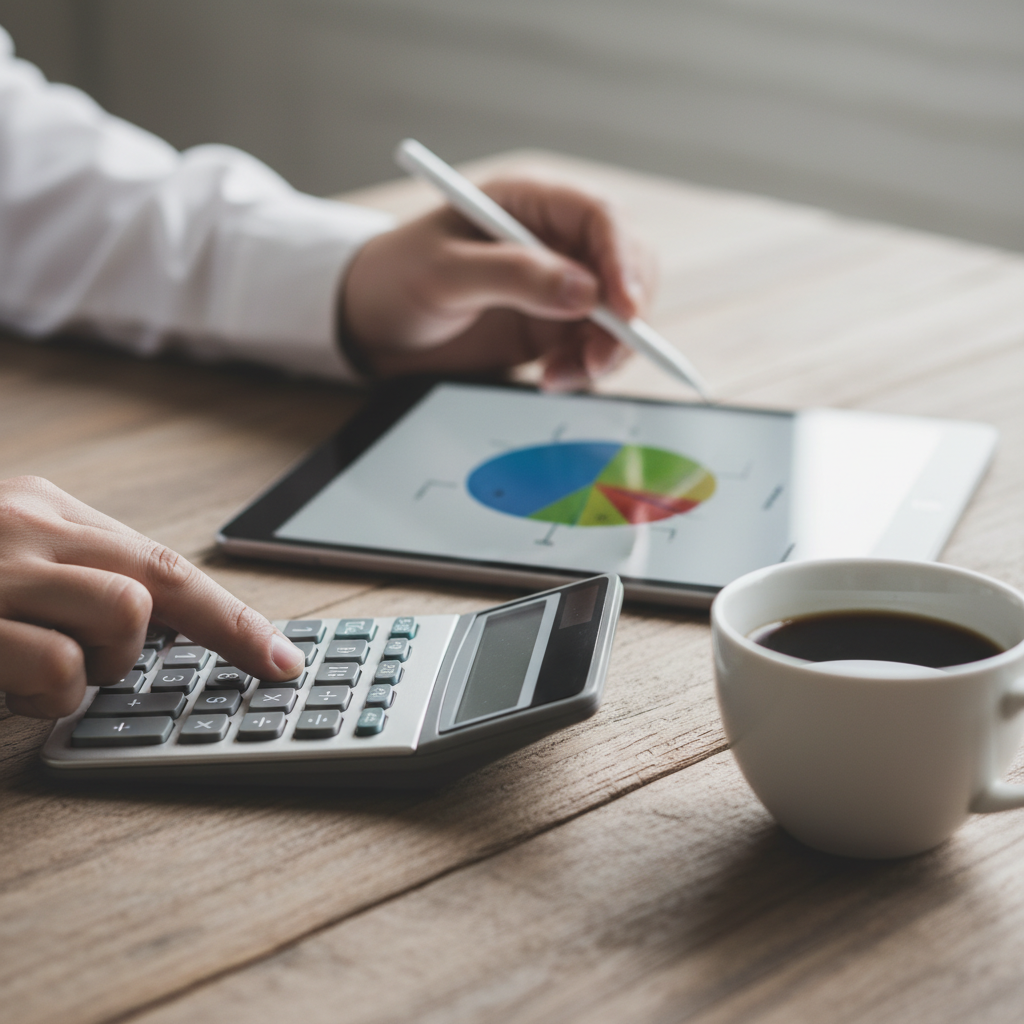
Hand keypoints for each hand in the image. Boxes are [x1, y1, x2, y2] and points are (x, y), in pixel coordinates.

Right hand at [0, 476, 304, 718]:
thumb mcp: (10, 561)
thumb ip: (82, 580)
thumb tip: (166, 626)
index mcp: (45, 510)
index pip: (164, 562)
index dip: (231, 615)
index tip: (280, 655)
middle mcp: (28, 526)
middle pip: (163, 577)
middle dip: (220, 631)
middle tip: (236, 666)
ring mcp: (0, 571)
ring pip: (126, 613)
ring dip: (100, 665)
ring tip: (42, 674)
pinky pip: (58, 665)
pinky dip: (48, 695)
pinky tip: (10, 687)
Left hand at [341, 177, 654, 390]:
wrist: (371, 326)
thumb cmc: (395, 278)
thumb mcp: (443, 272)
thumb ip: (513, 276)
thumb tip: (584, 292)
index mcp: (528, 203)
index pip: (599, 219)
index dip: (622, 262)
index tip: (625, 310)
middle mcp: (552, 240)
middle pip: (625, 266)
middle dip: (624, 315)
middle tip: (601, 357)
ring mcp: (555, 284)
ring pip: (616, 312)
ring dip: (607, 349)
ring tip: (566, 376)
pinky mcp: (550, 326)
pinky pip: (592, 345)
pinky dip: (586, 367)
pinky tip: (554, 379)